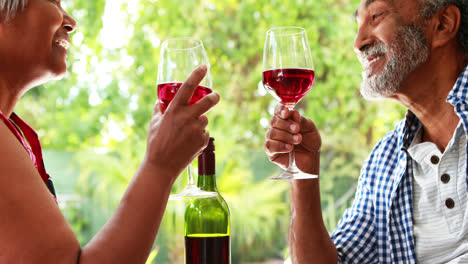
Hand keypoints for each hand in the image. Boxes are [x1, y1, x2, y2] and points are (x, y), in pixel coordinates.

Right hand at [144, 65, 219, 179]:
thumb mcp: (154, 123)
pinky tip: (188, 143)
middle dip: (214, 96)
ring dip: (199, 123)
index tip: (204, 67)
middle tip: (215, 96)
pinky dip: (198, 135)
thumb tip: (161, 101)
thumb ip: (159, 110)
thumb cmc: (155, 143)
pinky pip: (204, 133)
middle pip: (209, 101)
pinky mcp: (203, 141)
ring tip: (185, 134)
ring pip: (204, 120)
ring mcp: (196, 130)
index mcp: (174, 110)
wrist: (162, 165)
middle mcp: (187, 117)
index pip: (188, 87)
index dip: (197, 75)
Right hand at [265, 105, 320, 174]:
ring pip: (272, 133)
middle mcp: (276, 128)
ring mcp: (272, 139)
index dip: (280, 110)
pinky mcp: (270, 151)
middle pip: (274, 121)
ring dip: (286, 136)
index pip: (278, 111)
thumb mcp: (310, 129)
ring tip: (298, 140)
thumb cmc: (310, 142)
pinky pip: (269, 145)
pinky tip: (290, 148)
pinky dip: (280, 146)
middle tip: (297, 129)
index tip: (287, 113)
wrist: (311, 159)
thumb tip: (293, 112)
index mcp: (285, 119)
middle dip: (286, 124)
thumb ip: (301, 121)